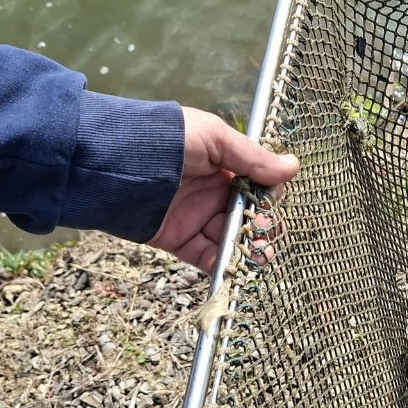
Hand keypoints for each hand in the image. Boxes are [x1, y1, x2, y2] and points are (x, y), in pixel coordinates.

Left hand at [147, 107, 299, 273]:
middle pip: (246, 216)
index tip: (272, 202)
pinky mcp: (178, 239)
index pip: (255, 186)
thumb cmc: (167, 139)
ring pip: (230, 239)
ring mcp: (194, 217)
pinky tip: (237, 268)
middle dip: (261, 226)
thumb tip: (293, 167)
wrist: (114, 162)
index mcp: (222, 165)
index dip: (268, 196)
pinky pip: (205, 257)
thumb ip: (253, 158)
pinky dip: (222, 266)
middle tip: (266, 231)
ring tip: (259, 254)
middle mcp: (210, 192)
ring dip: (248, 248)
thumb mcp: (215, 139)